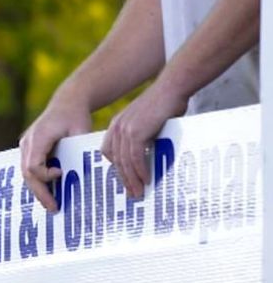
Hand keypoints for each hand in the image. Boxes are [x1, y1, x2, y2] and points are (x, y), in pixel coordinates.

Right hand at [19, 96, 91, 211]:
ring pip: (26, 172)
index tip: (62, 174)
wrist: (68, 101)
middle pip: (27, 173)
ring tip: (52, 204)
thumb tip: (82, 175)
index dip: (45, 175)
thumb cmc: (76, 116)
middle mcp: (27, 141)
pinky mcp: (29, 148)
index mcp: (38, 136)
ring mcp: (25, 144)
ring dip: (38, 189)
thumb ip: (79, 151)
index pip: (33, 165)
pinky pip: (29, 168)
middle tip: (53, 208)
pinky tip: (49, 192)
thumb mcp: (82, 130)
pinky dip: (38, 181)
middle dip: (40, 192)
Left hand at [100, 83, 186, 198]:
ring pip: (125, 162)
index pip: (110, 152)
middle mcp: (117, 128)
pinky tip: (147, 179)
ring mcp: (125, 129)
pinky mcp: (136, 131)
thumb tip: (149, 156)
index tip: (126, 181)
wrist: (172, 88)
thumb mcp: (148, 123)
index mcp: (118, 125)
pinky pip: (135, 157)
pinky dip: (140, 170)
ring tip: (140, 191)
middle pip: (116, 160)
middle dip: (125, 179)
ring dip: (133, 179)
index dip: (117, 168)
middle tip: (133, 194)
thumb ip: (143, 138)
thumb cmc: (165, 105)